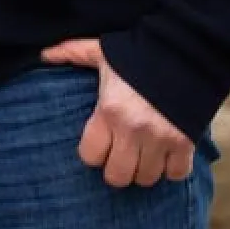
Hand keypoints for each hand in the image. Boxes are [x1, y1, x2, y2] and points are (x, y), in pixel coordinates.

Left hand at [40, 38, 194, 186]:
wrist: (186, 49)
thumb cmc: (139, 52)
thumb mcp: (103, 51)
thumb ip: (72, 53)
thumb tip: (43, 54)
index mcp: (109, 110)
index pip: (90, 156)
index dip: (93, 152)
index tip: (100, 142)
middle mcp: (133, 129)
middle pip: (117, 177)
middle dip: (117, 168)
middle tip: (122, 154)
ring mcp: (161, 138)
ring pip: (146, 179)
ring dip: (144, 169)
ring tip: (144, 154)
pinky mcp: (186, 142)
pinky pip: (176, 175)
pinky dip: (172, 169)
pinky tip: (167, 154)